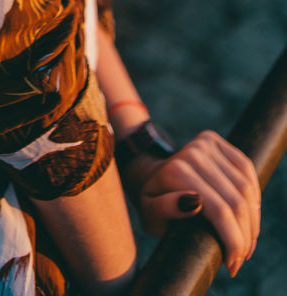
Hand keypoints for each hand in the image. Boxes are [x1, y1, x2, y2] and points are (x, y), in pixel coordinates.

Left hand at [135, 130, 260, 277]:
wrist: (150, 175)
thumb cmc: (152, 201)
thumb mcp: (150, 214)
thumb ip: (165, 209)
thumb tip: (194, 203)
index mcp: (177, 171)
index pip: (220, 212)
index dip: (233, 241)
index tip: (233, 265)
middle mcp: (193, 152)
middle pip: (236, 201)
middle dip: (245, 235)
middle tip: (242, 257)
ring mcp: (205, 143)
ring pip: (245, 187)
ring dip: (253, 219)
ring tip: (248, 241)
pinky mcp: (215, 140)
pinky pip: (246, 168)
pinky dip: (253, 195)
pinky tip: (252, 215)